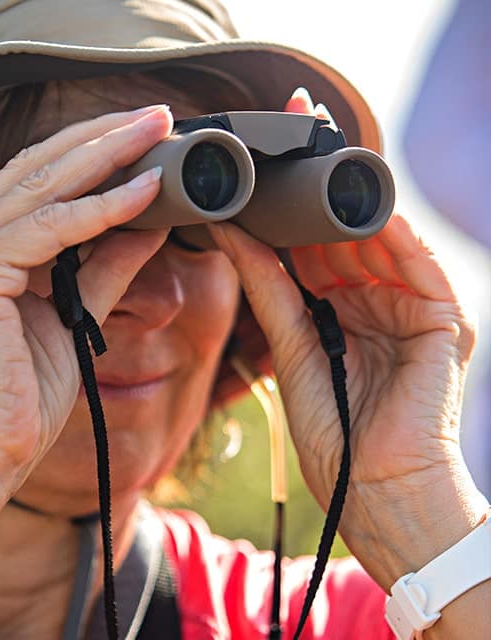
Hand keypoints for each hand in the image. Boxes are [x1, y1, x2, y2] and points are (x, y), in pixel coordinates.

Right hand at [0, 105, 172, 500]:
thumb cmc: (17, 399)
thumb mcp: (72, 317)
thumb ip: (103, 266)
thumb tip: (146, 223)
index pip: (34, 185)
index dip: (88, 155)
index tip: (140, 140)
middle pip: (36, 169)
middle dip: (101, 138)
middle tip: (156, 115)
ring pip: (41, 186)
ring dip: (106, 156)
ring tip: (156, 132)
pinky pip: (47, 229)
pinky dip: (99, 209)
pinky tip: (143, 190)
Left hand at [209, 89, 484, 584]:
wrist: (380, 492)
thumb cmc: (335, 436)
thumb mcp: (290, 349)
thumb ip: (269, 288)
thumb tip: (231, 233)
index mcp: (333, 306)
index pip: (308, 238)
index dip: (286, 196)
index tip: (260, 153)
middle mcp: (370, 297)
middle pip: (342, 225)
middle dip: (319, 177)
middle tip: (292, 122)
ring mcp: (408, 304)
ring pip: (378, 236)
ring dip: (351, 191)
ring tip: (320, 143)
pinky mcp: (442, 319)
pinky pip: (417, 265)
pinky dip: (391, 233)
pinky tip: (364, 197)